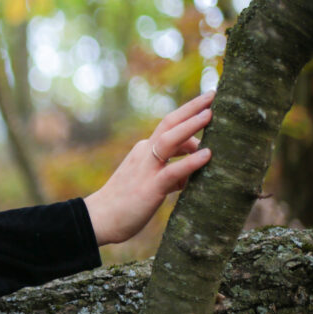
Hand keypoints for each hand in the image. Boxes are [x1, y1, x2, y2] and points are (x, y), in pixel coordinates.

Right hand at [84, 91, 214, 245]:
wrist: (98, 219)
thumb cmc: (124, 203)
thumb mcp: (149, 183)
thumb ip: (169, 176)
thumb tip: (189, 177)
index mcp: (144, 151)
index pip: (168, 126)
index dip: (187, 112)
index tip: (207, 102)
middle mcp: (144, 153)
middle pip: (169, 123)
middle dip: (192, 108)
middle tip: (214, 94)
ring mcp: (146, 169)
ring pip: (169, 140)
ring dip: (190, 126)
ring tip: (211, 114)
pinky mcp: (149, 188)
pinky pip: (172, 171)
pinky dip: (190, 162)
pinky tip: (208, 155)